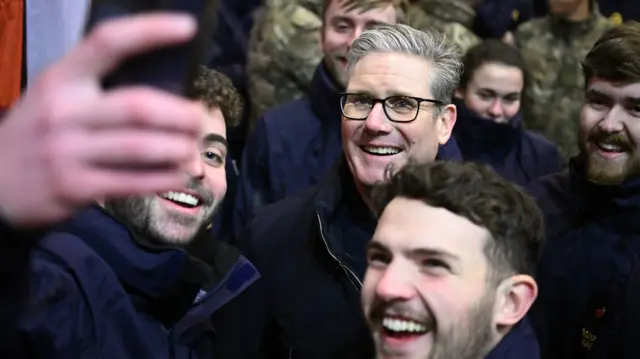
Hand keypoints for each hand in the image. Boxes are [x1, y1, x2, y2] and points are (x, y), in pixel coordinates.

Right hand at [0, 13, 206, 226]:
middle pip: (138, 106)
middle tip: (200, 120)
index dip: (150, 31)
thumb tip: (167, 92)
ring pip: (141, 147)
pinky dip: (164, 179)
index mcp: (61, 78)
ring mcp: (66, 152)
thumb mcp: (57, 98)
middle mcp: (63, 111)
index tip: (187, 28)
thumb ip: (99, 90)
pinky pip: (132, 182)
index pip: (107, 42)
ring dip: (178, 150)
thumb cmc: (39, 134)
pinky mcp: (73, 188)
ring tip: (192, 150)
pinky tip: (181, 176)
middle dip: (180, 114)